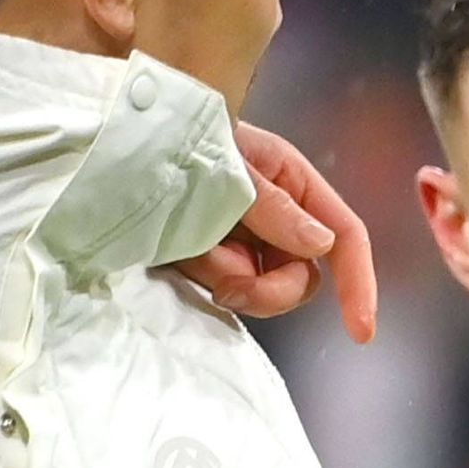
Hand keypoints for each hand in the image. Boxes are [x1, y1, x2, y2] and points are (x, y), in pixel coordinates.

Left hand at [170, 122, 378, 337]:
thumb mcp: (226, 166)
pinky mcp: (212, 256)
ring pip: (263, 288)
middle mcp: (276, 214)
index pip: (344, 235)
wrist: (109, 145)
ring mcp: (243, 238)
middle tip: (229, 285)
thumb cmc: (170, 137)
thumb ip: (273, 207)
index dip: (357, 282)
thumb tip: (322, 245)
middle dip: (270, 289)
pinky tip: (178, 252)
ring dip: (227, 280)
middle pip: (303, 274)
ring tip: (190, 252)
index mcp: (290, 181)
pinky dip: (204, 277)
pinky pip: (226, 286)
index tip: (359, 331)